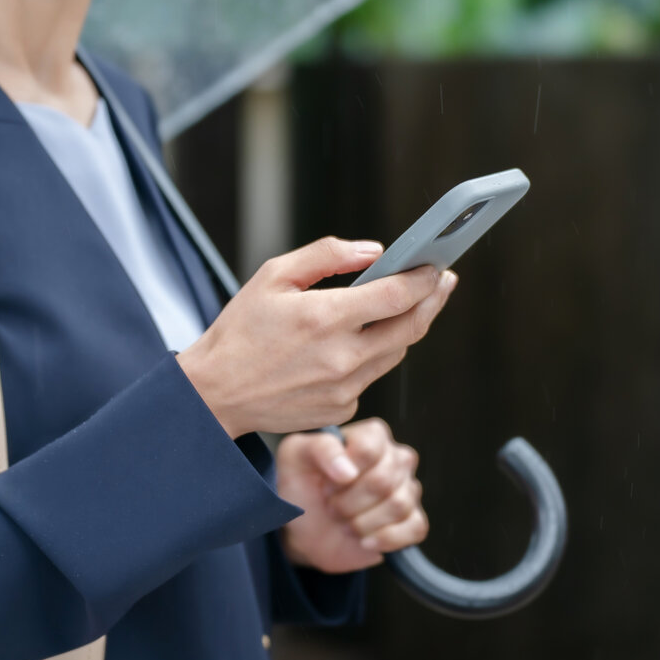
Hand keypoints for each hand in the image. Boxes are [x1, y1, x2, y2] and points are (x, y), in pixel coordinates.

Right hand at [177, 236, 456, 437]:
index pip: (396, 295)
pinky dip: (373, 354)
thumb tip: (376, 251)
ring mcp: (345, 387)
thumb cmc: (241, 329)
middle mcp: (342, 357)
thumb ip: (326, 255)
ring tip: (412, 303)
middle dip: (433, 300)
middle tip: (443, 280)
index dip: (424, 278)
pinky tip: (364, 339)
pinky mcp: (342, 407)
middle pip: (411, 328)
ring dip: (407, 326)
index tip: (436, 264)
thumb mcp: (273, 276)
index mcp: (324, 318)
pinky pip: (371, 375)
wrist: (216, 394)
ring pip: (395, 352)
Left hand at [276, 418, 427, 573]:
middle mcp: (397, 458)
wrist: (306, 527)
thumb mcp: (296, 456)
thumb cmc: (303, 484)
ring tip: (345, 521)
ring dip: (361, 522)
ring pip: (398, 506)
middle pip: (382, 481)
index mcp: (373, 435)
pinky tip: (364, 540)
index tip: (325, 482)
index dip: (342, 472)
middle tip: (331, 505)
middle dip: (348, 502)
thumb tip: (348, 471)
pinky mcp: (413, 521)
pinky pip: (415, 528)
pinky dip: (385, 539)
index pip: (369, 449)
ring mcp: (409, 490)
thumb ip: (320, 448)